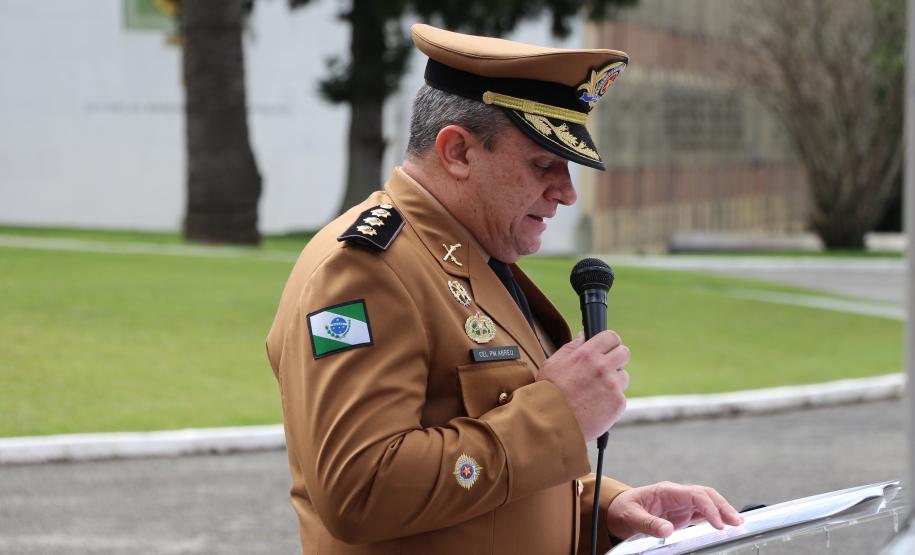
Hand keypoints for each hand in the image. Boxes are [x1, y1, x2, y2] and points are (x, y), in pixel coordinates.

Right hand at [537, 330, 629, 440]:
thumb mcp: (553, 364)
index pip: (611, 337)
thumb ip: (571, 347)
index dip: (609, 343)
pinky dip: (611, 401)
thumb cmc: (548, 393)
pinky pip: (621, 397)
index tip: (606, 349)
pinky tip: (596, 405)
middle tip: (604, 369)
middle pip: (624, 353)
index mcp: (587, 354)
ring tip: (596, 392)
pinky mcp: (618, 404)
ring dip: (614, 381)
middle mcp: (603, 367)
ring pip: (624, 376)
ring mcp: (612, 386)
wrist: (552, 424)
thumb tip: (583, 336)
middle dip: (616, 359)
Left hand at [606, 481, 743, 539]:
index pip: (695, 495)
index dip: (709, 508)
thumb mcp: (632, 518)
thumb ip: (649, 524)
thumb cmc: (623, 511)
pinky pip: (702, 512)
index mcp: (666, 491)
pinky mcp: (681, 513)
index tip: (719, 524)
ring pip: (707, 502)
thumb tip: (667, 530)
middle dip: (723, 506)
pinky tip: (725, 524)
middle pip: (706, 495)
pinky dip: (715, 517)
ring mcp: (680, 503)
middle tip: (737, 522)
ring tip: (738, 523)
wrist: (616, 510)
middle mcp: (676, 495)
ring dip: (722, 511)